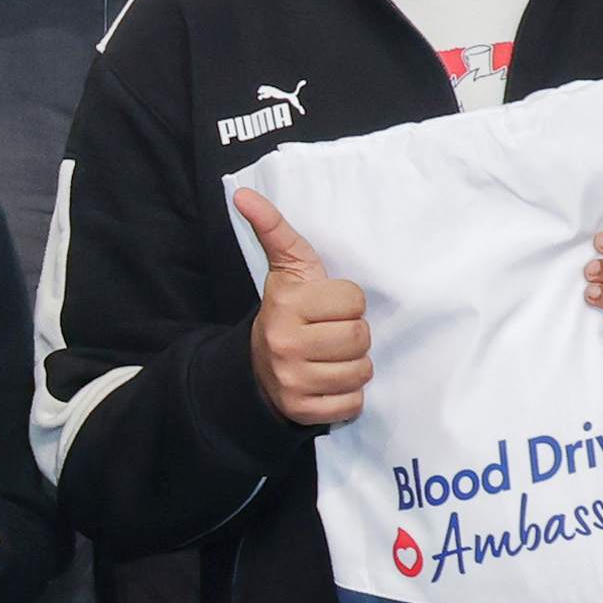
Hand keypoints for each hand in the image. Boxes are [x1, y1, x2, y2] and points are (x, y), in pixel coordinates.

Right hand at [233, 188, 373, 432]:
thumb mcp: (284, 269)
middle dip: (353, 335)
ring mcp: (292, 379)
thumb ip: (273, 229)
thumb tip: (242, 193)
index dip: (347, 302)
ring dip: (354, 366)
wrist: (259, 367)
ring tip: (331, 358)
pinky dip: (347, 396)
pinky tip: (328, 383)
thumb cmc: (288, 311)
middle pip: (359, 336)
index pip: (354, 299)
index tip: (327, 306)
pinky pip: (352, 403)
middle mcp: (284, 342)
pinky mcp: (302, 409)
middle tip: (332, 334)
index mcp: (285, 304)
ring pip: (360, 371)